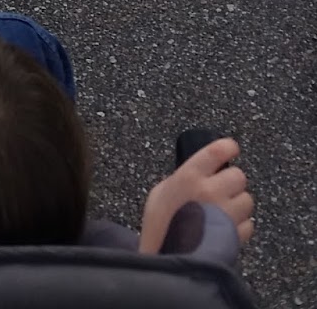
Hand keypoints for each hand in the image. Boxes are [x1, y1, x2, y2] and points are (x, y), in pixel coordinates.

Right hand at [139, 138, 253, 253]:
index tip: (231, 148)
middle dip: (232, 183)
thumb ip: (181, 180)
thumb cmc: (159, 228)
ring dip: (238, 205)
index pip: (217, 151)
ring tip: (223, 214)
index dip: (228, 147)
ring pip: (247, 199)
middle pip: (238, 175)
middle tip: (222, 191)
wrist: (167, 262)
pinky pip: (249, 224)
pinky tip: (226, 230)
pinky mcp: (235, 235)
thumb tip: (198, 174)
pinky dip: (241, 227)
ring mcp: (224, 213)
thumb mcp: (159, 195)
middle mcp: (210, 191)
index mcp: (189, 176)